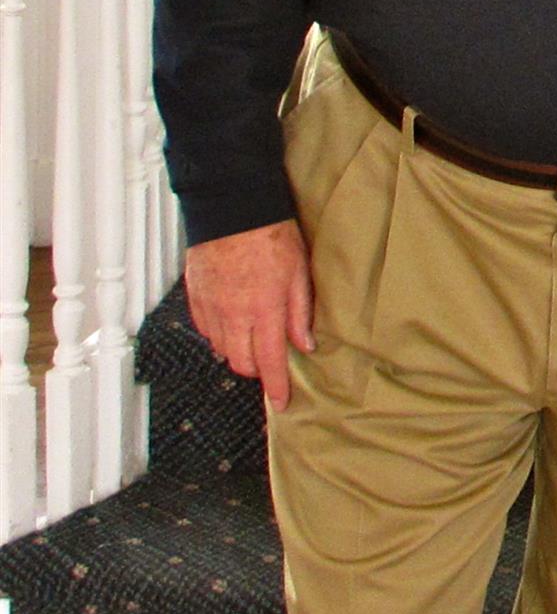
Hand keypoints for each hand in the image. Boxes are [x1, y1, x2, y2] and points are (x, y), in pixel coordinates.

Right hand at [184, 221, 314, 410]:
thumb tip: (304, 345)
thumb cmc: (271, 236)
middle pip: (242, 363)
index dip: (275, 387)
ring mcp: (211, 308)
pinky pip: (206, 331)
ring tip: (253, 338)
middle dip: (257, 369)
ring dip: (238, 352)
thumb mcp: (299, 273)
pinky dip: (219, 335)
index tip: (280, 403)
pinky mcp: (196, 299)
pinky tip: (232, 323)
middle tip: (270, 360)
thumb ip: (300, 312)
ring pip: (222, 350)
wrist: (233, 210)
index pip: (269, 362)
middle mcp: (234, 315)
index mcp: (264, 310)